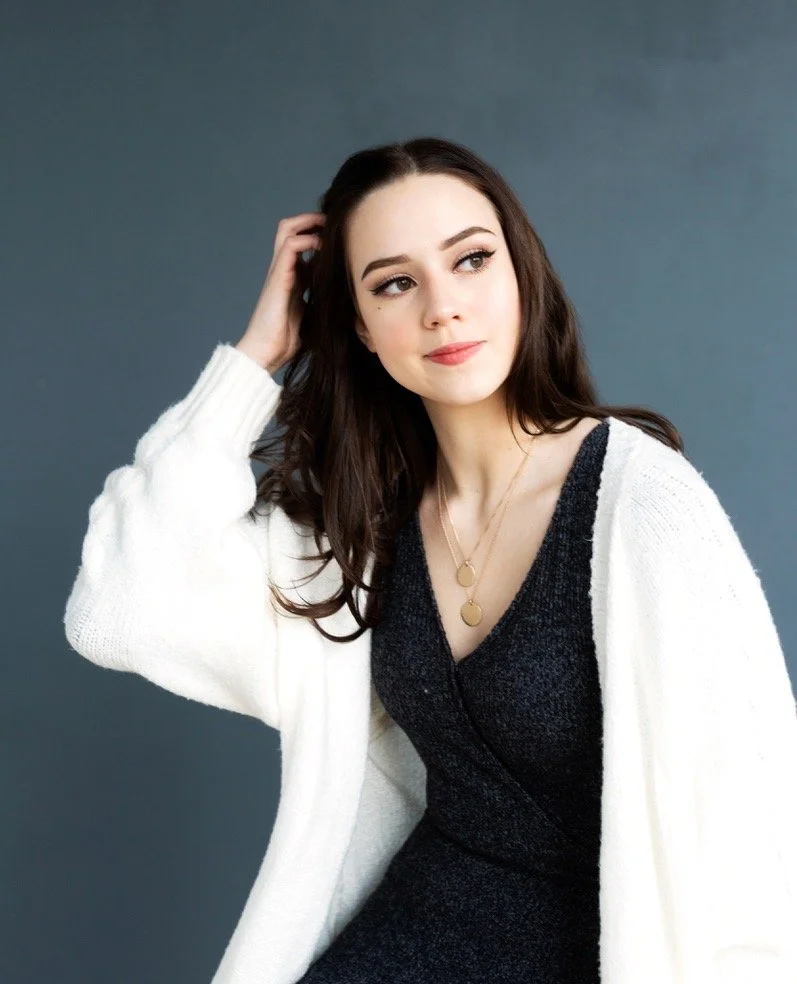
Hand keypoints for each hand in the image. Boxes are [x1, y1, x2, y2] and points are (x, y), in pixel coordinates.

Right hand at [236, 212, 324, 373]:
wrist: (267, 351)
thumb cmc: (288, 339)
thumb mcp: (314, 314)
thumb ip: (323, 301)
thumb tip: (346, 298)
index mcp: (293, 278)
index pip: (303, 244)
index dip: (319, 234)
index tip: (340, 234)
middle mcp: (285, 270)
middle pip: (290, 229)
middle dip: (311, 219)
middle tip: (332, 222)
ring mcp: (279, 272)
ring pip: (287, 230)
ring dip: (308, 223)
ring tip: (328, 227)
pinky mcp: (278, 278)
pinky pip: (289, 247)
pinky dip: (307, 240)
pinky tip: (322, 247)